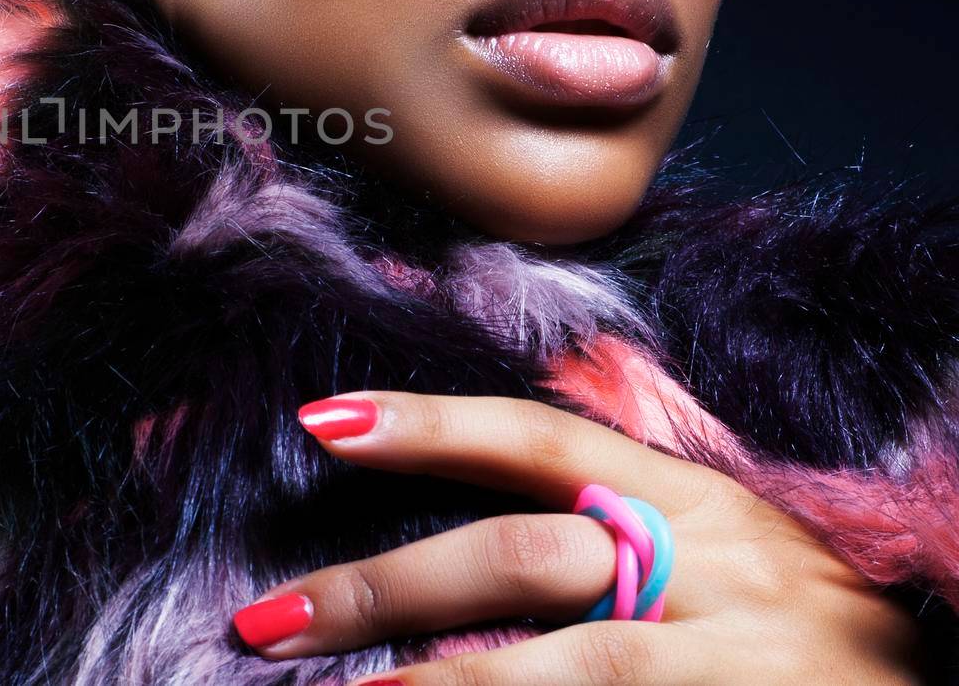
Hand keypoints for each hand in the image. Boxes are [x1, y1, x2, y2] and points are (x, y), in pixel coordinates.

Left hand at [231, 393, 924, 683]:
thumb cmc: (814, 632)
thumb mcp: (731, 553)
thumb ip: (618, 528)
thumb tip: (479, 530)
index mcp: (700, 505)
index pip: (544, 441)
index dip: (431, 427)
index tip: (322, 423)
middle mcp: (713, 573)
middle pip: (520, 560)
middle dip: (384, 590)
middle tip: (269, 622)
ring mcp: (729, 668)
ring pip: (553, 672)